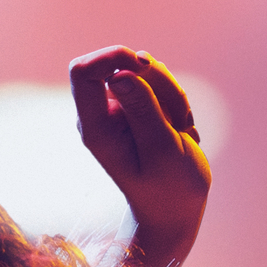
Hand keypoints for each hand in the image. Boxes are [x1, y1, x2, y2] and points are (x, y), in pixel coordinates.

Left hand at [71, 46, 208, 266]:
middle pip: (121, 65)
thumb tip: (119, 73)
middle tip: (180, 117)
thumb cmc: (170, 187)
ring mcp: (118, 111)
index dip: (111, 56)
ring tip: (184, 130)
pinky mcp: (135, 109)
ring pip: (145, 72)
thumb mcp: (163, 147)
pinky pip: (156, 84)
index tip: (143, 65)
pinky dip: (175, 101)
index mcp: (96, 127)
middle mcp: (100, 115)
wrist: (176, 210)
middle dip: (157, 80)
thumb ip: (142, 108)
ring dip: (172, 94)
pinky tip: (182, 130)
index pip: (83, 70)